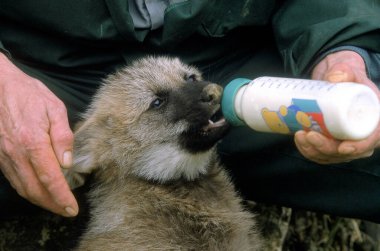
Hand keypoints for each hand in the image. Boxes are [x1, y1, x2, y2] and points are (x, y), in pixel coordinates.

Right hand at [0, 53, 77, 215]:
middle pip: (35, 190)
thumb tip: (67, 163)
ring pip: (22, 188)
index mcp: (33, 142)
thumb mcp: (55, 108)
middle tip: (67, 211)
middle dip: (52, 205)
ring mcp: (5, 156)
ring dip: (40, 201)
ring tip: (56, 206)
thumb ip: (63, 136)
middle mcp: (16, 154)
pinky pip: (14, 179)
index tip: (72, 209)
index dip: (62, 197)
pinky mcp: (0, 155)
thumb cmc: (30, 94)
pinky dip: (27, 191)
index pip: (50, 178)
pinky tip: (38, 192)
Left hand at [294, 50, 379, 163]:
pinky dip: (309, 151)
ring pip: (331, 155)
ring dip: (314, 151)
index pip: (372, 139)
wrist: (336, 82)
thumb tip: (333, 78)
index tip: (342, 147)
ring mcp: (346, 141)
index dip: (359, 147)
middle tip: (309, 135)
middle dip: (326, 148)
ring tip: (300, 135)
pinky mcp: (332, 144)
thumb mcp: (349, 71)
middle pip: (347, 152)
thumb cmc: (348, 78)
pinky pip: (322, 155)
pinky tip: (300, 141)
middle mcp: (362, 134)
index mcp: (374, 119)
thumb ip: (344, 71)